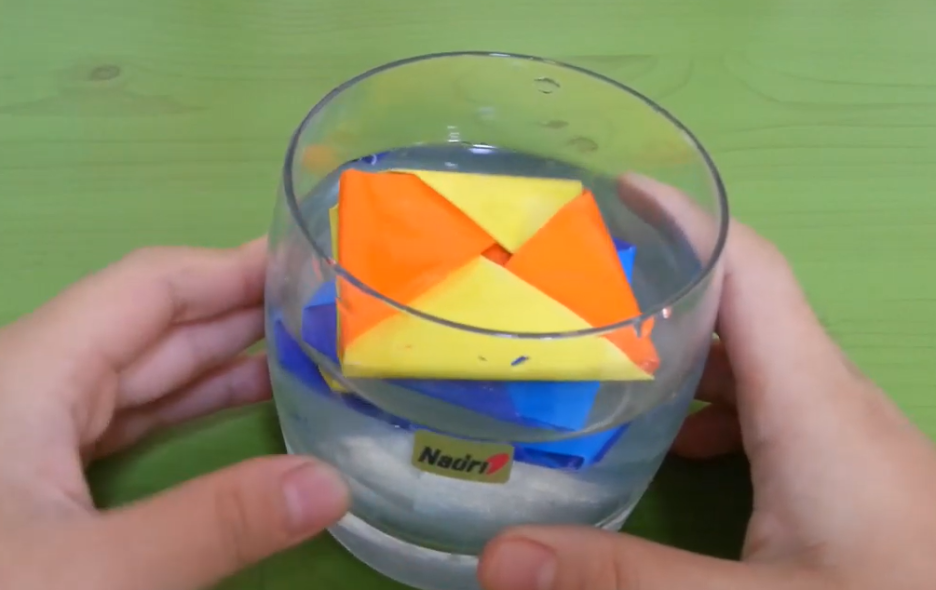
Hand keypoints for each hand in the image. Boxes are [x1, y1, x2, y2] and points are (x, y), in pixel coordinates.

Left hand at [0, 240, 348, 589]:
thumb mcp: (92, 576)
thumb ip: (215, 524)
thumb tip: (332, 486)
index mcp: (28, 375)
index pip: (148, 287)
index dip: (229, 265)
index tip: (309, 263)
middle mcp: (28, 388)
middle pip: (149, 325)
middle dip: (237, 310)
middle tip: (327, 309)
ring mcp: (29, 436)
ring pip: (139, 376)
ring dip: (220, 362)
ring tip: (303, 351)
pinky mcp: (35, 483)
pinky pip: (126, 423)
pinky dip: (188, 411)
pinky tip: (241, 408)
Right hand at [478, 176, 935, 589]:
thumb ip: (628, 576)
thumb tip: (502, 555)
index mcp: (815, 401)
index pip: (748, 270)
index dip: (685, 217)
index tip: (615, 190)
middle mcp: (836, 401)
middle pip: (744, 306)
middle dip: (663, 280)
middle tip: (574, 284)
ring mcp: (851, 437)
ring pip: (760, 359)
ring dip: (686, 346)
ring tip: (606, 358)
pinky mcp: (855, 472)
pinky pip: (777, 406)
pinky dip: (717, 402)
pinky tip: (678, 444)